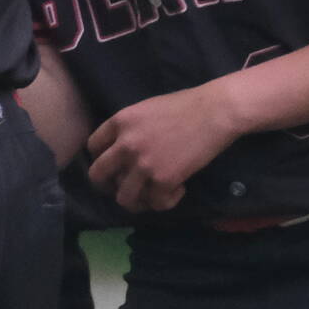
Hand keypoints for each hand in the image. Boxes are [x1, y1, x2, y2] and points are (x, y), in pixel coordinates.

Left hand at [87, 82, 244, 211]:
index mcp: (119, 122)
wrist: (215, 111)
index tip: (114, 165)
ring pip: (124, 198)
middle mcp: (125, 144)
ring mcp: (143, 164)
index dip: (101, 159)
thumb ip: (129, 128)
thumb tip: (122, 149)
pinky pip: (156, 203)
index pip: (93, 148)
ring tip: (150, 195)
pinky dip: (166, 201)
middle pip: (98, 176)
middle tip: (124, 187)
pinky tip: (178, 190)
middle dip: (108, 185)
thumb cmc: (185, 105)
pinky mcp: (164, 179)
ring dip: (136, 200)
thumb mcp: (145, 109)